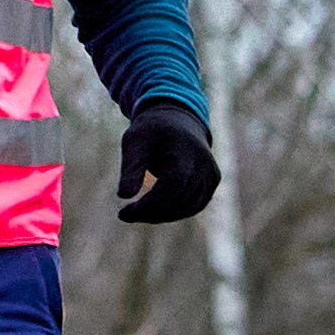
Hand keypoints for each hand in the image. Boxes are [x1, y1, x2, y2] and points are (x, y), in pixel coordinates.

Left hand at [116, 102, 220, 225]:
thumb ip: (131, 167)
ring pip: (186, 208)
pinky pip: (192, 206)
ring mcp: (211, 175)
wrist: (178, 119)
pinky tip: (151, 208)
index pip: (172, 187)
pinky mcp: (212, 183)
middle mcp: (204, 165)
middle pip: (179, 201)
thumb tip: (123, 195)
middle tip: (125, 214)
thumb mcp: (135, 141)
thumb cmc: (152, 130)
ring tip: (136, 210)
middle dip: (150, 213)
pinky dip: (171, 211)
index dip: (149, 205)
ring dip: (159, 215)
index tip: (123, 213)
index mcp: (186, 151)